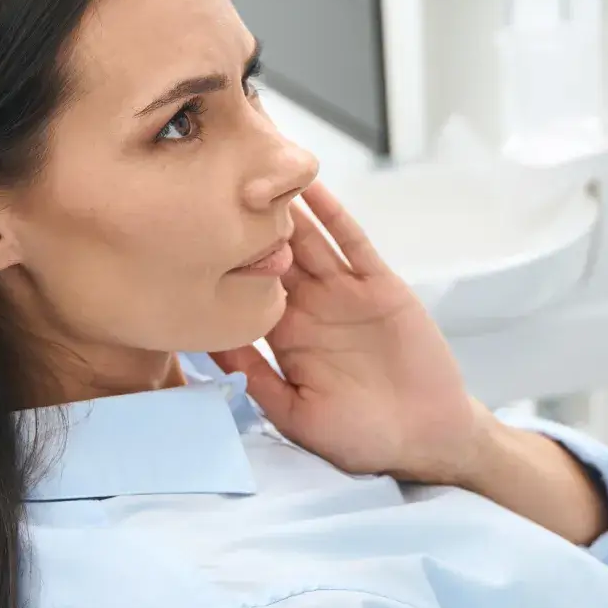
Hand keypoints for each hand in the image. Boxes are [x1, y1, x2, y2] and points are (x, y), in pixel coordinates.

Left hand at [213, 184, 488, 486]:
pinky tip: (311, 187)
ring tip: (254, 170)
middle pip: (272, 256)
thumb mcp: (296, 415)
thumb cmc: (360, 436)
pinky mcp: (380, 285)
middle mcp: (310, 308)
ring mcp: (345, 293)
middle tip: (211, 185)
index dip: (218, 267)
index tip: (182, 237)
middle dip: (244, 226)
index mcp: (284, 339)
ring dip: (284, 209)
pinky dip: (333, 214)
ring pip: (308, 241)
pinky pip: (353, 242)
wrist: (426, 437)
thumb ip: (256, 380)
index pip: (243, 293)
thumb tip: (208, 343)